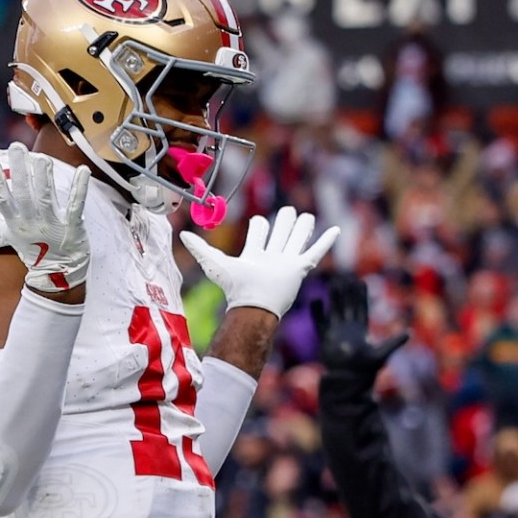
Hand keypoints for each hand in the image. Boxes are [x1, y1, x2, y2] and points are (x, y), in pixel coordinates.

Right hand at [0, 148, 89, 301]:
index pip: (1, 198)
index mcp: (13, 221)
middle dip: (20, 170)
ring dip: (44, 177)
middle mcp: (30, 222)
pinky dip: (79, 189)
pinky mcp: (72, 226)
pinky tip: (83, 171)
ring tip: (41, 158)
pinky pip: (76, 206)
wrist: (56, 271)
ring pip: (46, 198)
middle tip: (16, 146)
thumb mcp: (5, 225)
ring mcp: (51, 224)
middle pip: (23, 194)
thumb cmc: (29, 244)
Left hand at [181, 206, 340, 318]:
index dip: (259, 226)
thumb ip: (199, 249)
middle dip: (284, 221)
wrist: (255, 305)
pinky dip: (326, 241)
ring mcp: (287, 261)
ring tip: (304, 218)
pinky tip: (335, 229)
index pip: (259, 231)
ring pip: (298, 237)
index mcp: (254, 253)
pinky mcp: (301, 267)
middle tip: (286, 212)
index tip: (257, 223)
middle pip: (281, 231)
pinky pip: (316, 251)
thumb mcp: (214, 263)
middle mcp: (272, 256)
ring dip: (302, 226)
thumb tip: (181, 234)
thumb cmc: (235, 287)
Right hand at [311, 274, 406, 402]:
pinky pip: (320, 323)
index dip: (360, 294)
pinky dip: (318, 313)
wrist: (348, 382)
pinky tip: (316, 301)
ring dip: (333, 298)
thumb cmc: (365, 370)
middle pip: (347, 305)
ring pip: (334, 310)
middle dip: (346, 291)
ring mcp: (336, 332)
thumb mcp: (382, 355)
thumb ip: (393, 343)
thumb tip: (409, 333)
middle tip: (344, 276)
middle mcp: (348, 328)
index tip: (359, 281)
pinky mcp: (325, 339)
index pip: (361, 307)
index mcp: (361, 329)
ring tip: (332, 283)